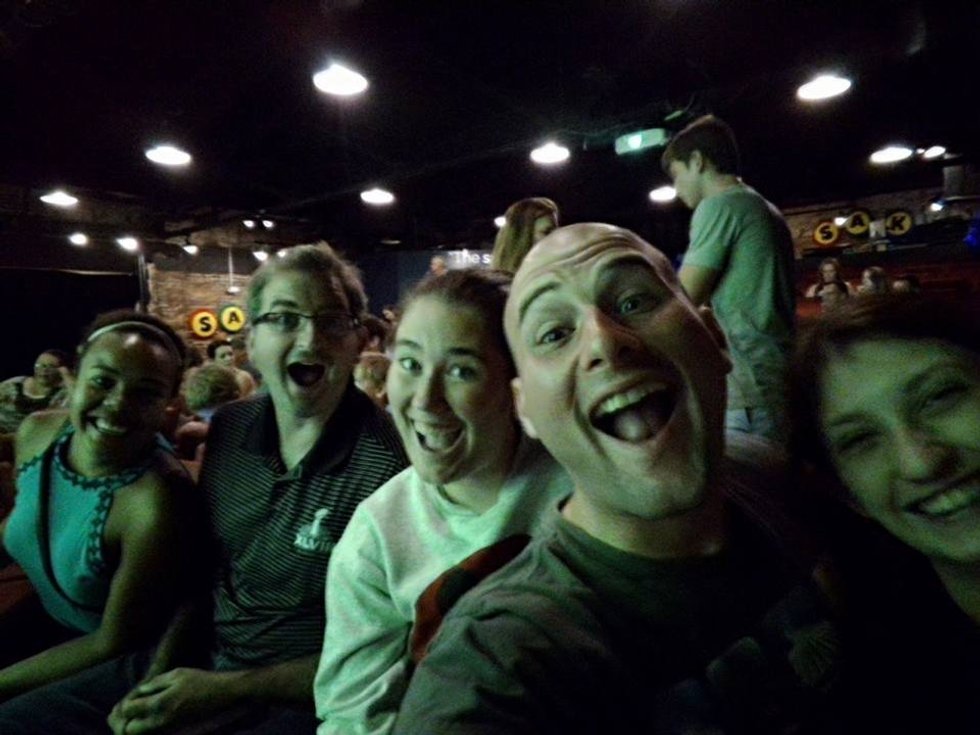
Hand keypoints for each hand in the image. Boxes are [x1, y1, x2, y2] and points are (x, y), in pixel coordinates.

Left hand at [107, 668, 241, 734]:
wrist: (221, 694)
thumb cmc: (200, 681)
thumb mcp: (177, 674)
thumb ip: (155, 683)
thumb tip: (140, 692)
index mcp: (160, 703)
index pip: (128, 710)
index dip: (126, 704)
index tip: (133, 698)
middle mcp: (161, 720)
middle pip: (129, 730)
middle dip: (126, 721)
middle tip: (133, 710)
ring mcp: (167, 727)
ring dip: (136, 726)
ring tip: (141, 715)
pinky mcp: (174, 730)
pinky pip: (153, 734)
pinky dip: (147, 728)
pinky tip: (152, 717)